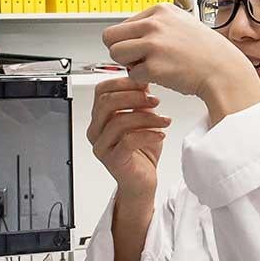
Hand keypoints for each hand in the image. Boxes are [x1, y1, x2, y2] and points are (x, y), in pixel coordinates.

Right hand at [87, 77, 169, 199]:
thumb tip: (144, 80)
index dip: (123, 83)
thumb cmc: (142, 151)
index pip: (101, 91)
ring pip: (118, 121)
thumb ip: (140, 102)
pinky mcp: (112, 160)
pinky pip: (128, 141)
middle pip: (106, 103)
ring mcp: (101, 146)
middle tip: (155, 100)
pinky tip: (161, 134)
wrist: (142, 181)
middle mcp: (96, 131)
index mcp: (99, 118)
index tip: (144, 84)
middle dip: (134, 97)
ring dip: (145, 117)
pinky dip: (148, 134)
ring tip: (163, 120)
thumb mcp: (143, 119)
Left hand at [102, 5, 259, 120]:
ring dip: (128, 64)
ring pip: (115, 54)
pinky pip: (132, 74)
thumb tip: (128, 31)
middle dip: (121, 51)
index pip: (122, 24)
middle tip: (138, 59)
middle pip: (110, 37)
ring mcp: (154, 44)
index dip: (130, 40)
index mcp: (160, 10)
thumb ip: (155, 23)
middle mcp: (154, 24)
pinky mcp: (154, 67)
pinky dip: (144, 79)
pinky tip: (162, 75)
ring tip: (150, 66)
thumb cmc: (204, 51)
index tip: (144, 48)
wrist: (224, 70)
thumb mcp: (180, 23)